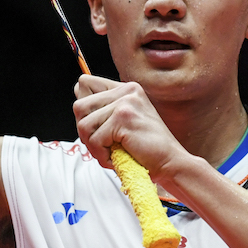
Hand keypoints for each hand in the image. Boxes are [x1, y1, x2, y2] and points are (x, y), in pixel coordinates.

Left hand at [72, 75, 186, 182]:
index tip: (98, 127)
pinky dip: (101, 155)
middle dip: (85, 131)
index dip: (84, 108)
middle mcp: (126, 91)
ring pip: (83, 124)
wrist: (170, 163)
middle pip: (79, 105)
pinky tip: (117, 158)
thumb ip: (103, 107)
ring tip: (110, 153)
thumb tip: (77, 90)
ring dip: (93, 146)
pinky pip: (94, 139)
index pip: (86, 83)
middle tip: (104, 146)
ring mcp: (126, 103)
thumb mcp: (124, 122)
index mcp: (127, 89)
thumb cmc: (146, 149)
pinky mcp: (124, 118)